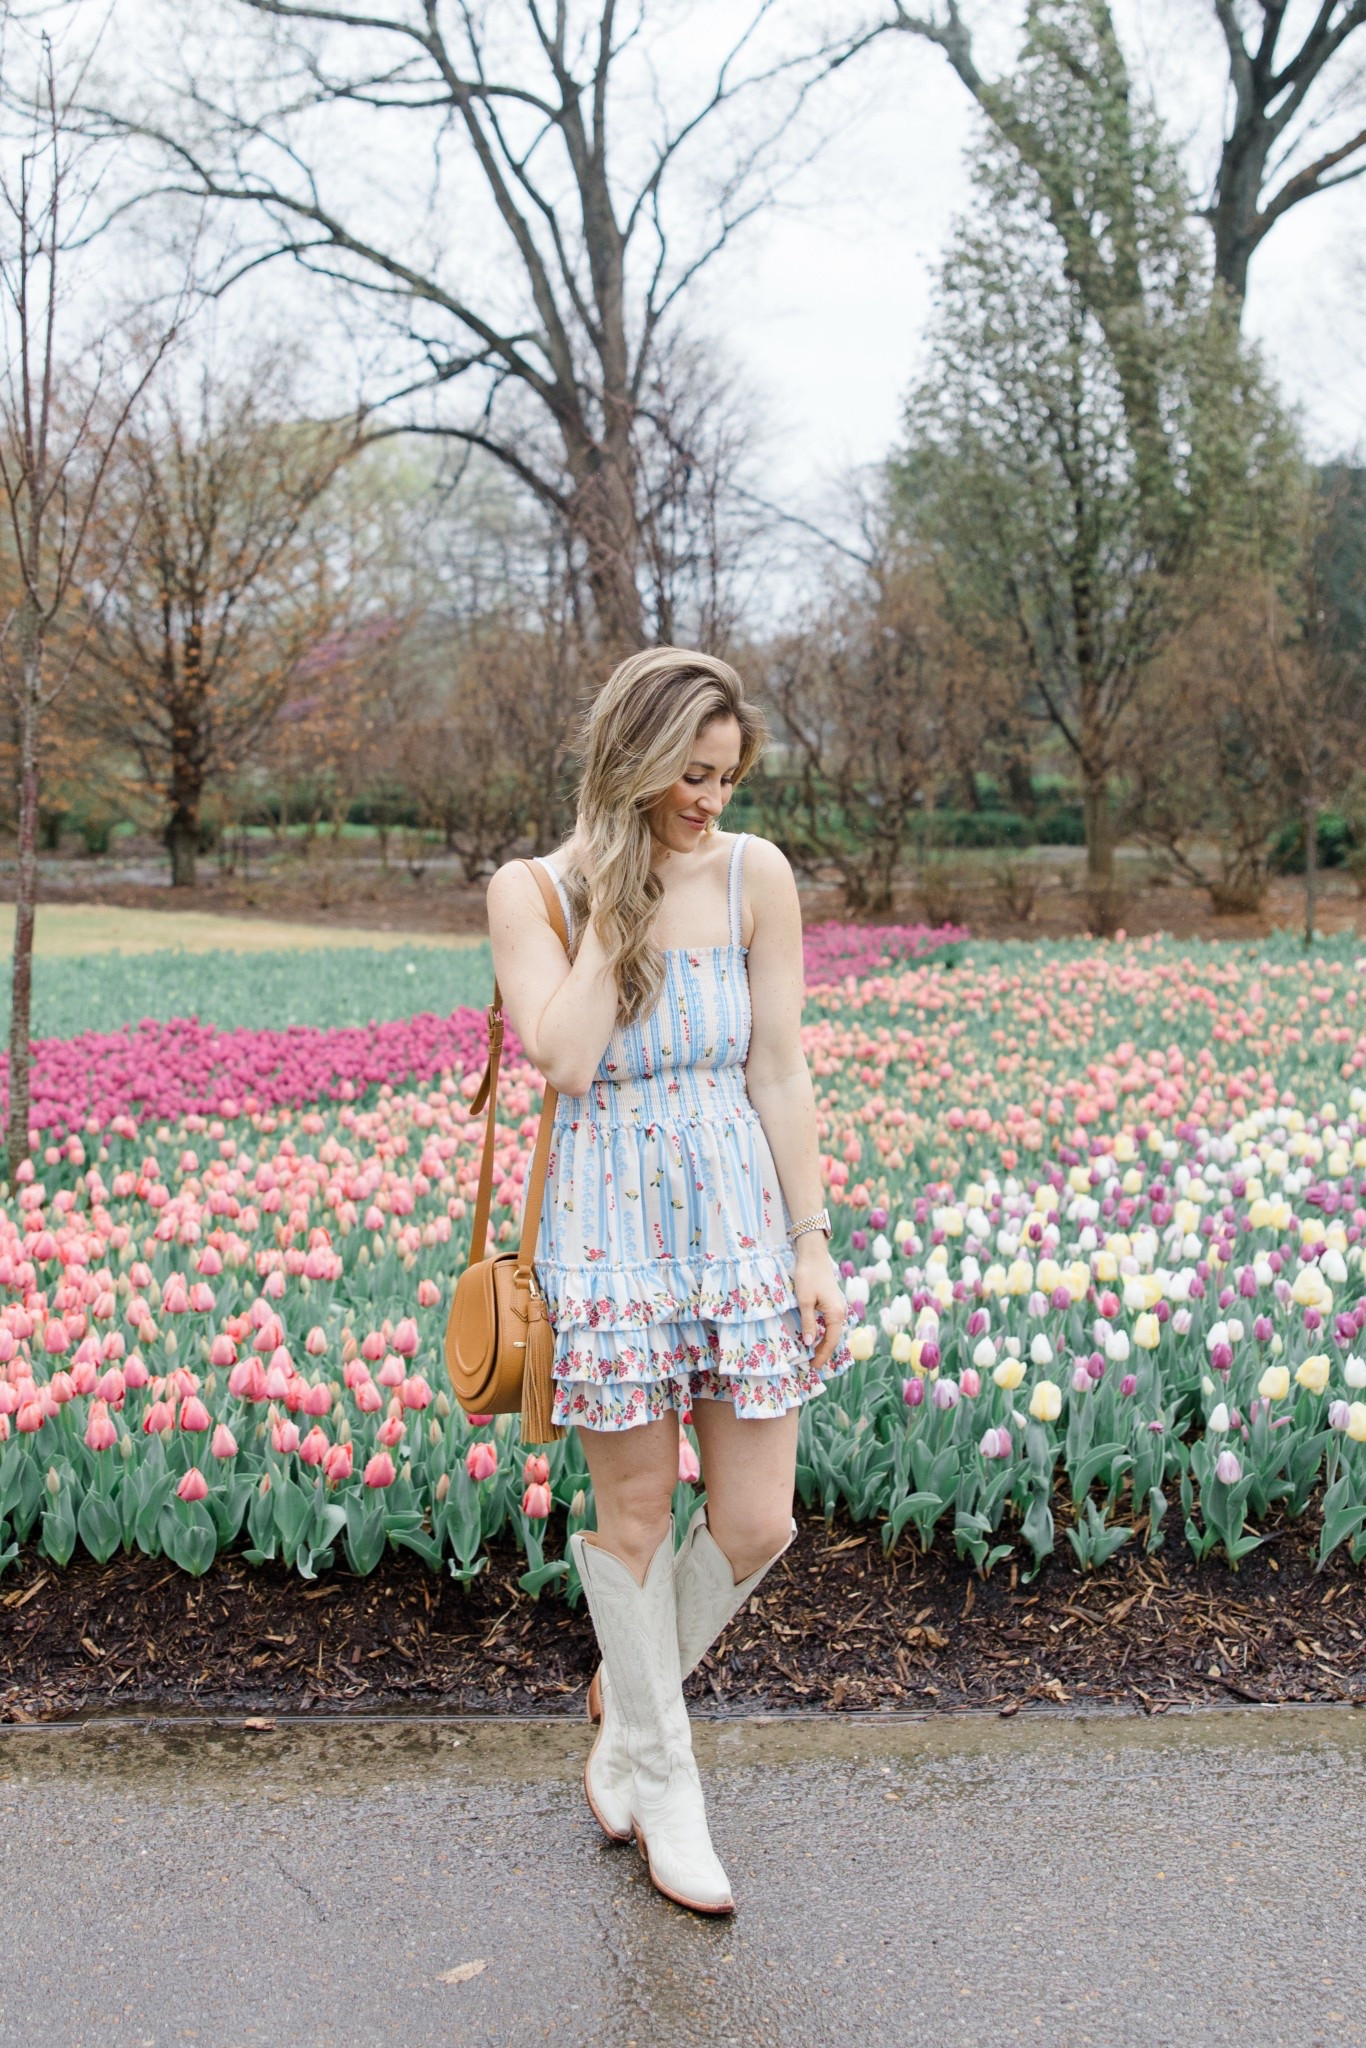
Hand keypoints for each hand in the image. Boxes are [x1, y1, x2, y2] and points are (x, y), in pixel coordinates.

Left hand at [793, 1235, 845, 1371]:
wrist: (813, 1254)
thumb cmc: (808, 1276)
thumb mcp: (804, 1301)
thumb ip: (807, 1323)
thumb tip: (809, 1343)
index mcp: (835, 1313)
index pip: (831, 1341)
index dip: (822, 1355)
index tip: (814, 1366)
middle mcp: (841, 1311)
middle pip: (834, 1337)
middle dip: (824, 1352)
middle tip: (812, 1364)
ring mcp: (838, 1306)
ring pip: (833, 1330)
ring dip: (824, 1342)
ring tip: (814, 1353)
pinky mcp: (833, 1301)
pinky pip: (831, 1322)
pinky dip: (825, 1332)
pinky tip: (816, 1335)